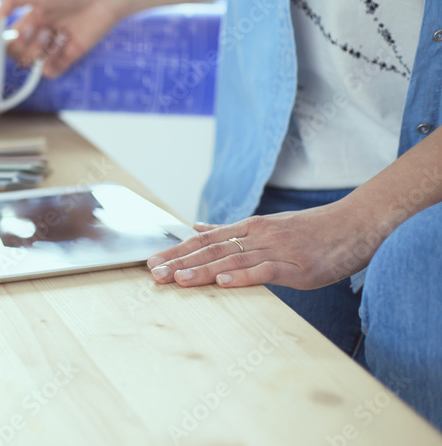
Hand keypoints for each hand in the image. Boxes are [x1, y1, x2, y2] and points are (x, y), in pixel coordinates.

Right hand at [0, 0, 128, 77]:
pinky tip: (58, 54)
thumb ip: (12, 1)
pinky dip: (51, 68)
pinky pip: (53, 70)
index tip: (14, 36)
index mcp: (32, 17)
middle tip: (41, 31)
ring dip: (41, 53)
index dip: (10, 41)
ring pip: (36, 62)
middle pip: (21, 53)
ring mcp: (56, 44)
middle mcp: (42, 32)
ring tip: (55, 36)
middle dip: (26, 46)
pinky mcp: (71, 53)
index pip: (11, 38)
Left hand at [146, 201, 380, 289]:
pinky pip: (265, 271)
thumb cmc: (310, 230)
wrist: (354, 225)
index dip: (177, 252)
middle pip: (211, 249)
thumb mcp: (266, 226)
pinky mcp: (296, 266)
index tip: (153, 262)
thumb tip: (196, 227)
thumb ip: (230, 231)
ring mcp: (276, 250)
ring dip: (203, 270)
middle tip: (154, 274)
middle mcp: (257, 236)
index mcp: (248, 228)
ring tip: (178, 279)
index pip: (204, 240)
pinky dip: (242, 276)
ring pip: (232, 260)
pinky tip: (223, 281)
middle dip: (180, 263)